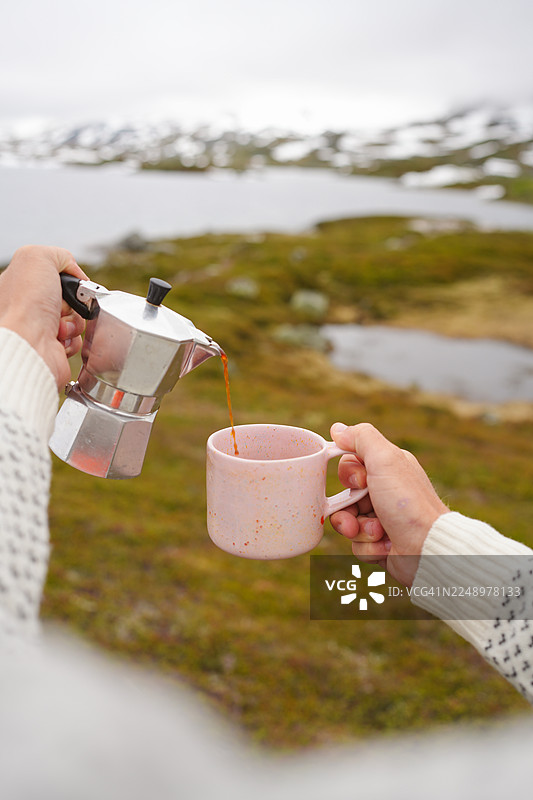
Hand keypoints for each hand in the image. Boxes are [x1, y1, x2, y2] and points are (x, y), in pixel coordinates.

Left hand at [0, 246, 87, 388]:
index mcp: (18, 284)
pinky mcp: (51, 348)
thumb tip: (74, 271)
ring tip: (59, 326)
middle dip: (73, 302)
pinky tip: (59, 339)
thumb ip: (58, 255)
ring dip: (74, 322)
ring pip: (75, 319)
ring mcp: (38, 328)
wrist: (29, 344)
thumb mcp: (38, 257)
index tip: (70, 284)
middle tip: (62, 306)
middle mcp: (26, 306)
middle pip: (68, 298)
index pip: (53, 276)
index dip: (67, 279)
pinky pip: (76, 340)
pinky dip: (73, 339)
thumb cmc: (27, 303)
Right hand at [329, 422, 448, 585]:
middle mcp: (385, 492)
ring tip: (379, 533)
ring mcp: (383, 519)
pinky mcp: (381, 544)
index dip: (348, 476)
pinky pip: (357, 545)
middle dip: (348, 509)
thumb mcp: (384, 460)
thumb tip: (336, 429)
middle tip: (360, 513)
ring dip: (359, 530)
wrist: (427, 548)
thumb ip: (361, 438)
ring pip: (348, 523)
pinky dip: (369, 548)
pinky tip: (386, 546)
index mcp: (387, 469)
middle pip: (344, 497)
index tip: (361, 482)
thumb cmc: (408, 503)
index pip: (349, 466)